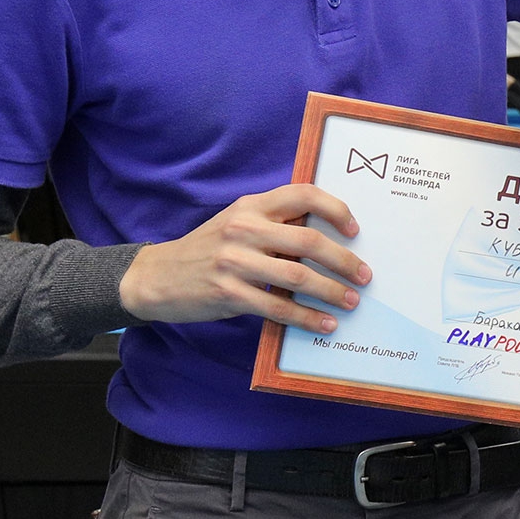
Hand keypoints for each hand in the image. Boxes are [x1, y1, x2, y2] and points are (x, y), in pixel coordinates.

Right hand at [119, 184, 370, 333]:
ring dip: (331, 291)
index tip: (355, 230)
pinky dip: (306, 317)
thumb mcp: (236, 222)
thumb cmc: (207, 249)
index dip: (335, 209)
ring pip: (297, 276)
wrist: (155, 276)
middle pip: (308, 240)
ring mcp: (234, 261)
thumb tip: (326, 236)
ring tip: (350, 302)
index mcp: (251, 206)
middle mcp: (244, 228)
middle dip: (344, 260)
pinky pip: (277, 306)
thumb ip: (273, 223)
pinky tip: (324, 324)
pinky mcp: (228, 293)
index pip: (302, 194)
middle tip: (364, 276)